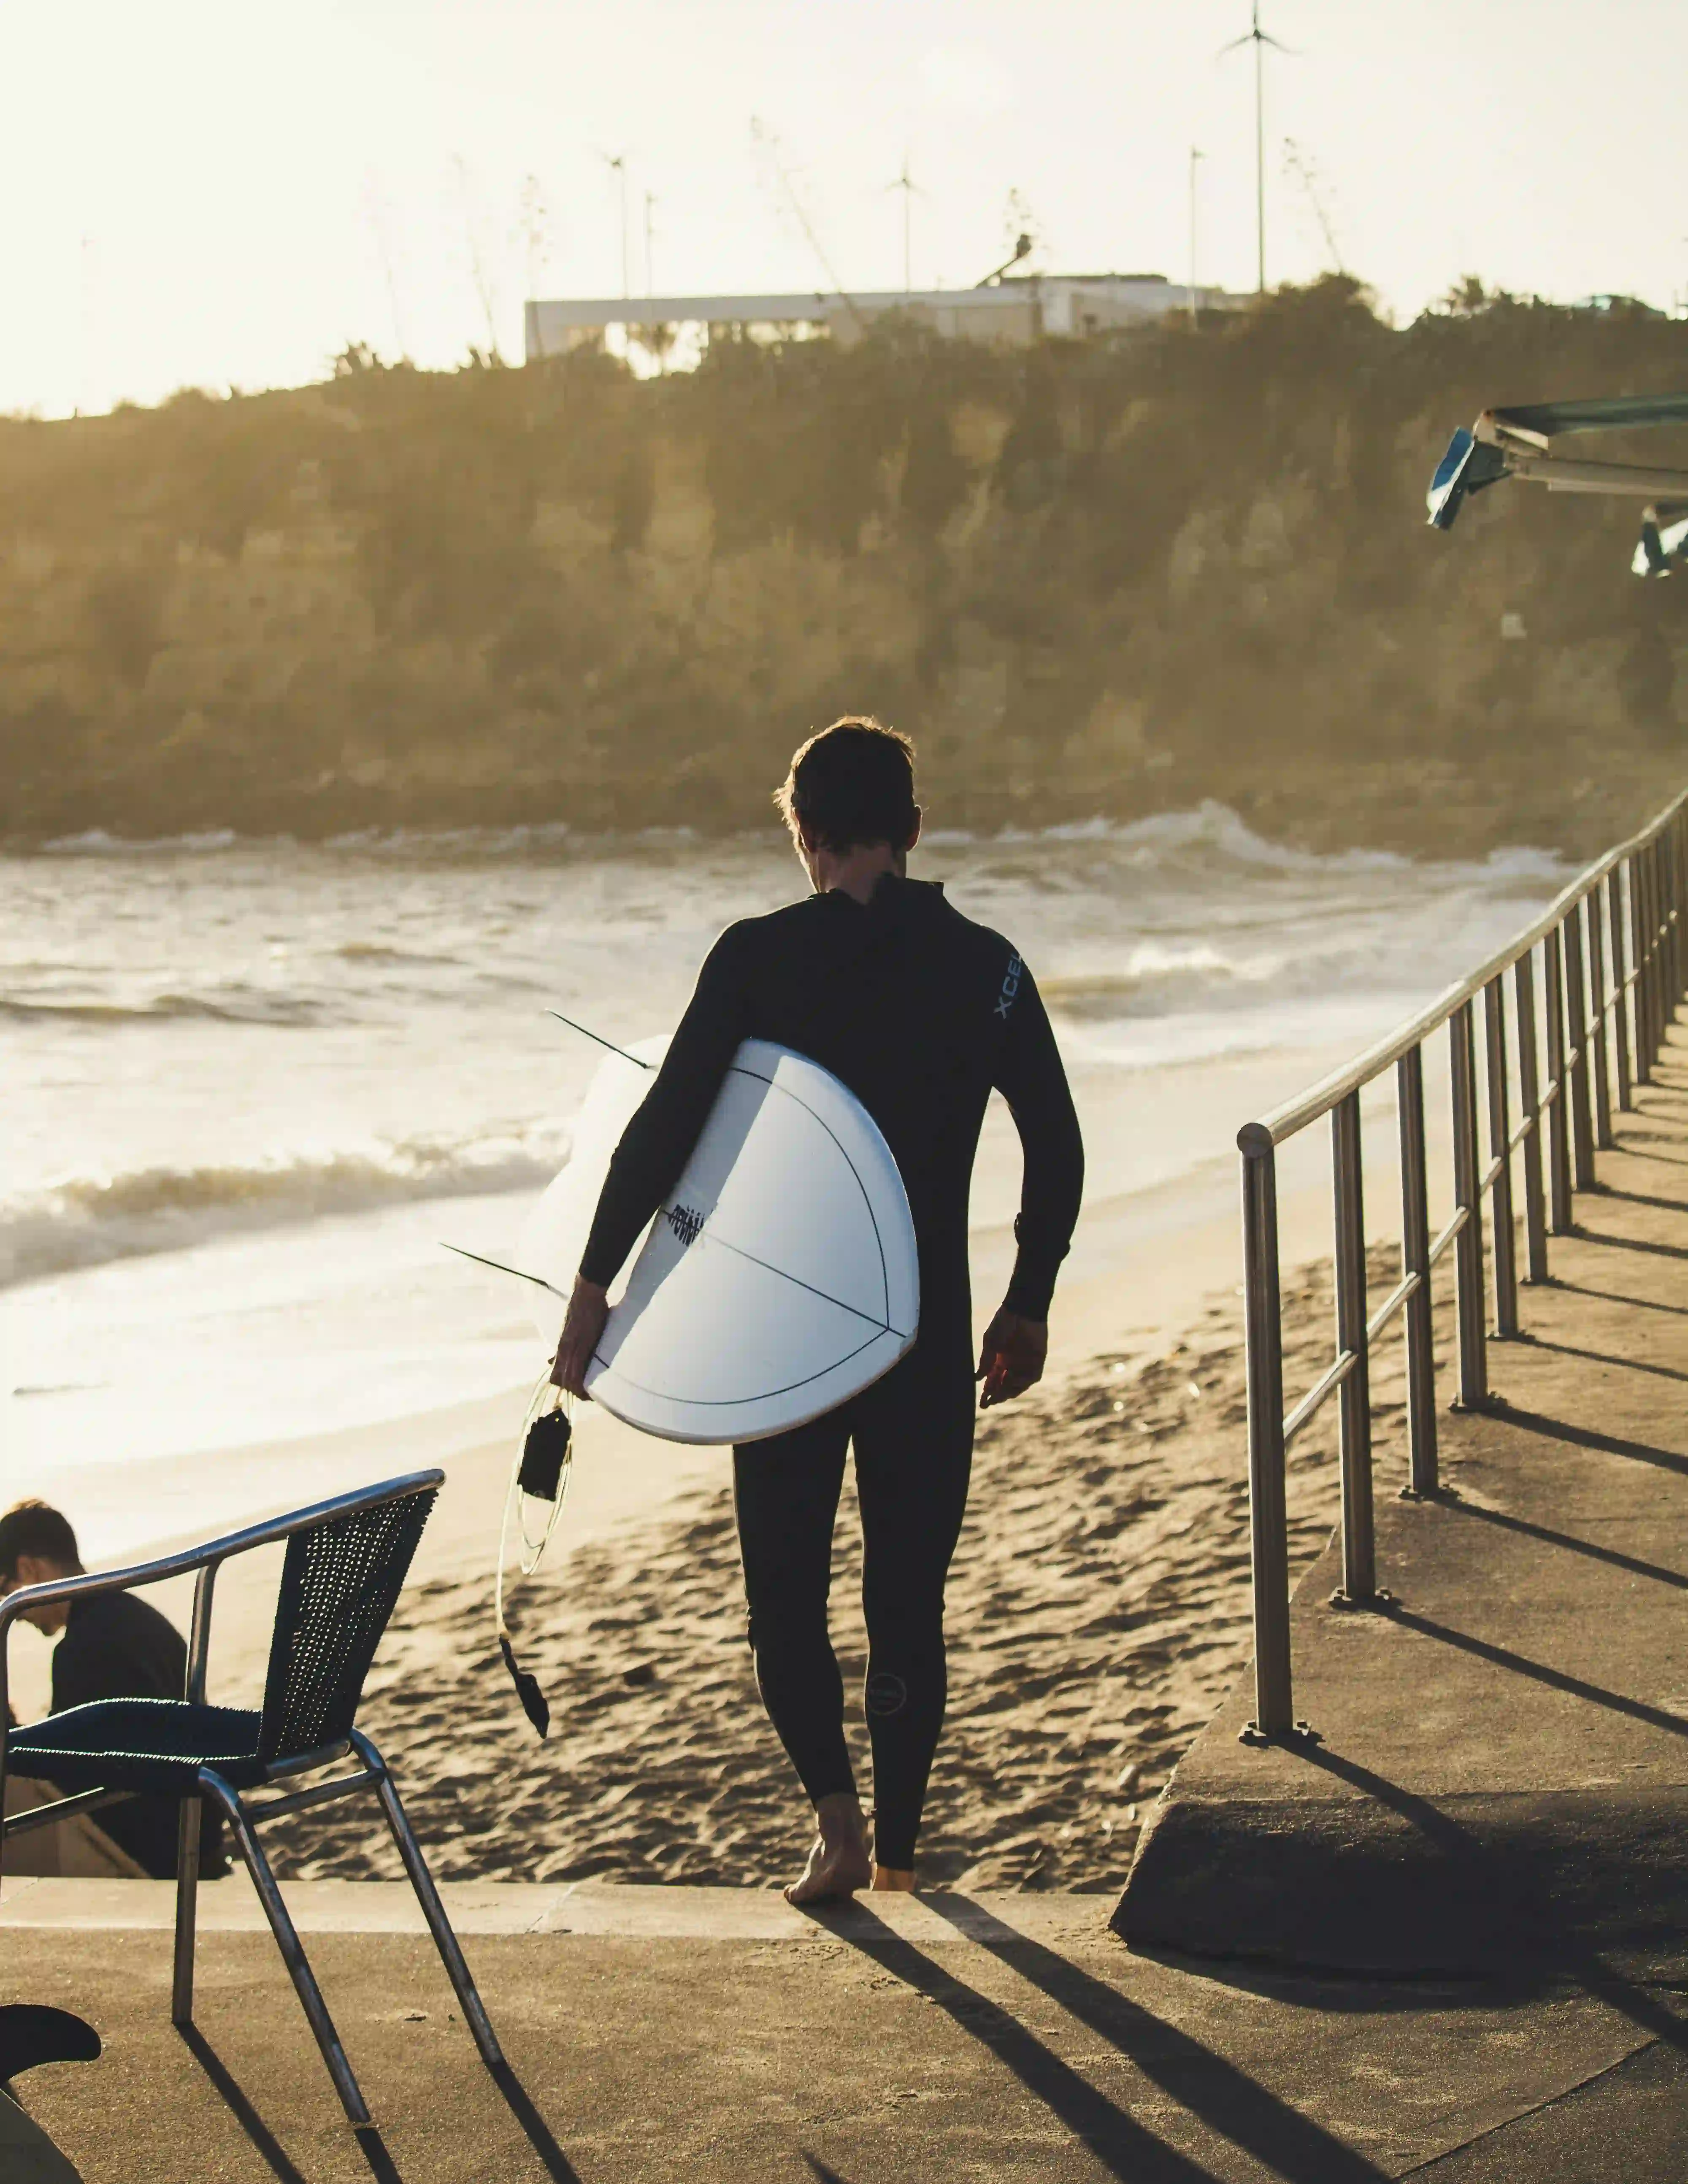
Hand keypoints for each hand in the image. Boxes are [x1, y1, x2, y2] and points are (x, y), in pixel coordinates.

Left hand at [550, 1276, 608, 1397]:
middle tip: (587, 1395)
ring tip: (591, 1395)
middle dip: (572, 1391)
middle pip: (559, 1381)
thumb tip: (550, 1361)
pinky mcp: (580, 1346)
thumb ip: (562, 1348)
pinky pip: (577, 1371)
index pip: (555, 1376)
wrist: (587, 1295)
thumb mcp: (570, 1332)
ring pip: (567, 1379)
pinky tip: (590, 1390)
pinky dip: (581, 1384)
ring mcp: (570, 1349)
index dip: (565, 1386)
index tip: (578, 1391)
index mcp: (561, 1349)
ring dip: (578, 1391)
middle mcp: (563, 1351)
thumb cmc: (584, 1311)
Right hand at [976, 1308, 1046, 1408]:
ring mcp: (1025, 1362)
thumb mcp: (990, 1342)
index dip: (988, 1392)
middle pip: (1005, 1386)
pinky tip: (1011, 1380)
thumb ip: (986, 1361)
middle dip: (997, 1396)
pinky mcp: (1037, 1359)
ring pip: (1018, 1384)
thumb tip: (977, 1378)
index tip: (982, 1403)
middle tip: (988, 1403)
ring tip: (998, 1395)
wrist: (1022, 1308)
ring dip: (1008, 1391)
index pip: (994, 1381)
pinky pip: (1032, 1376)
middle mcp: (1013, 1363)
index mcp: (1000, 1359)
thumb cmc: (1004, 1322)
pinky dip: (1021, 1381)